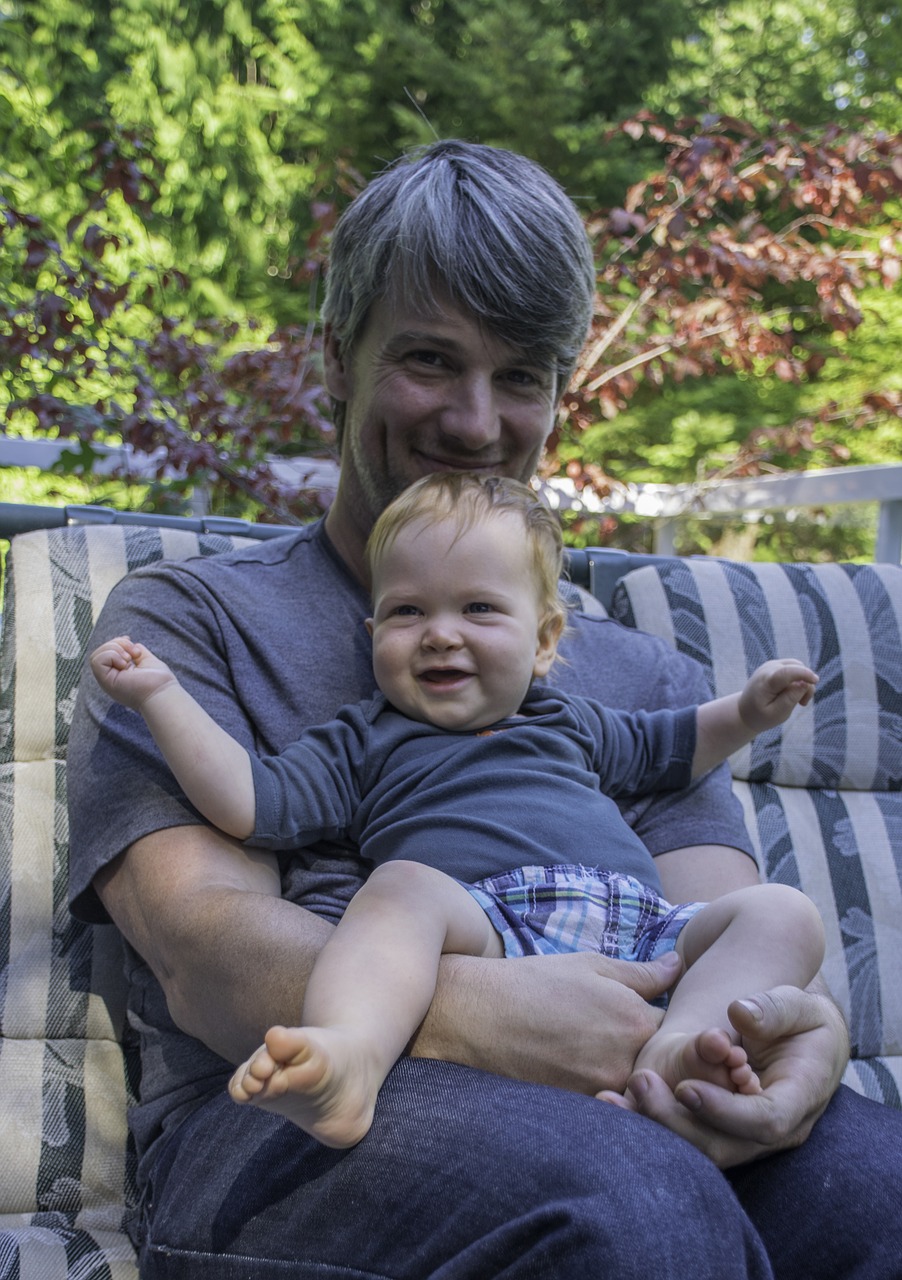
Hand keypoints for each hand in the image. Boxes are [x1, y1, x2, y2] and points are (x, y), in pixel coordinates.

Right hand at [90, 634, 176, 710]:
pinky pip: (97, 661)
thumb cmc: (159, 681)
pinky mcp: (106, 682)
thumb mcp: (145, 660)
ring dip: (114, 649)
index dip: (117, 642)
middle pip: (100, 652)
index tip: (132, 643)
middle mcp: (110, 678)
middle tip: (134, 654)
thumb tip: (126, 640)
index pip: (107, 653)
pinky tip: (125, 664)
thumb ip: (134, 651)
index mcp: (118, 674)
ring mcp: (107, 681)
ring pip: (96, 655)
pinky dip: (111, 656)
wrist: (163, 693)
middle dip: (117, 643)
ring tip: (129, 659)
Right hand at [412, 948, 681, 1094]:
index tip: (656, 1024)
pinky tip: (586, 1078)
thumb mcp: (590, 965)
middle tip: (632, 1048)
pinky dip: (610, 1098)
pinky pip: (611, 1109)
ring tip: (606, 1062)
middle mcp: (626, 1059)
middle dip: (659, 1061)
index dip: (673, 1030)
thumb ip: (641, 972)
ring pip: (640, 1092)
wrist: (478, 1015)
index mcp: (635, 1019)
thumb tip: (679, 964)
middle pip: (664, 1069)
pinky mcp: (579, 1111)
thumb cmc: (534, 983)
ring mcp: (602, 1090)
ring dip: (635, 1082)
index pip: (680, 1032)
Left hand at [598, 983, 847, 1167]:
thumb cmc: (802, 1019)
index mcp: (799, 1099)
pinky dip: (646, 1122)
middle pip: (722, 1145)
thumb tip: (740, 1015)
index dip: (724, 1110)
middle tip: (640, 1084)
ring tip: (611, 1099)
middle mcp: (771, 1129)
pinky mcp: (716, 1127)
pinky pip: (682, 1134)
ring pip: (697, 1147)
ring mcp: (742, 1134)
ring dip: (654, 1126)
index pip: (764, 1120)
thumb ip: (775, 1009)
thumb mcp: (799, 1005)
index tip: (686, 1087)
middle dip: (677, 1123)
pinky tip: (610, 1102)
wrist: (801, 1037)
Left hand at [739, 659, 817, 732]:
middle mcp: (768, 668)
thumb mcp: (776, 714)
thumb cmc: (760, 715)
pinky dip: (799, 679)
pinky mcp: (775, 666)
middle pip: (796, 669)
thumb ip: (790, 698)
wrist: (745, 711)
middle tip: (803, 704)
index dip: (803, 674)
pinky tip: (794, 693)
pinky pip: (795, 668)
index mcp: (766, 681)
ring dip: (803, 682)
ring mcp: (771, 665)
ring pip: (798, 667)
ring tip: (798, 701)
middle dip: (806, 685)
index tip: (815, 681)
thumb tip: (804, 683)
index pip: (786, 672)